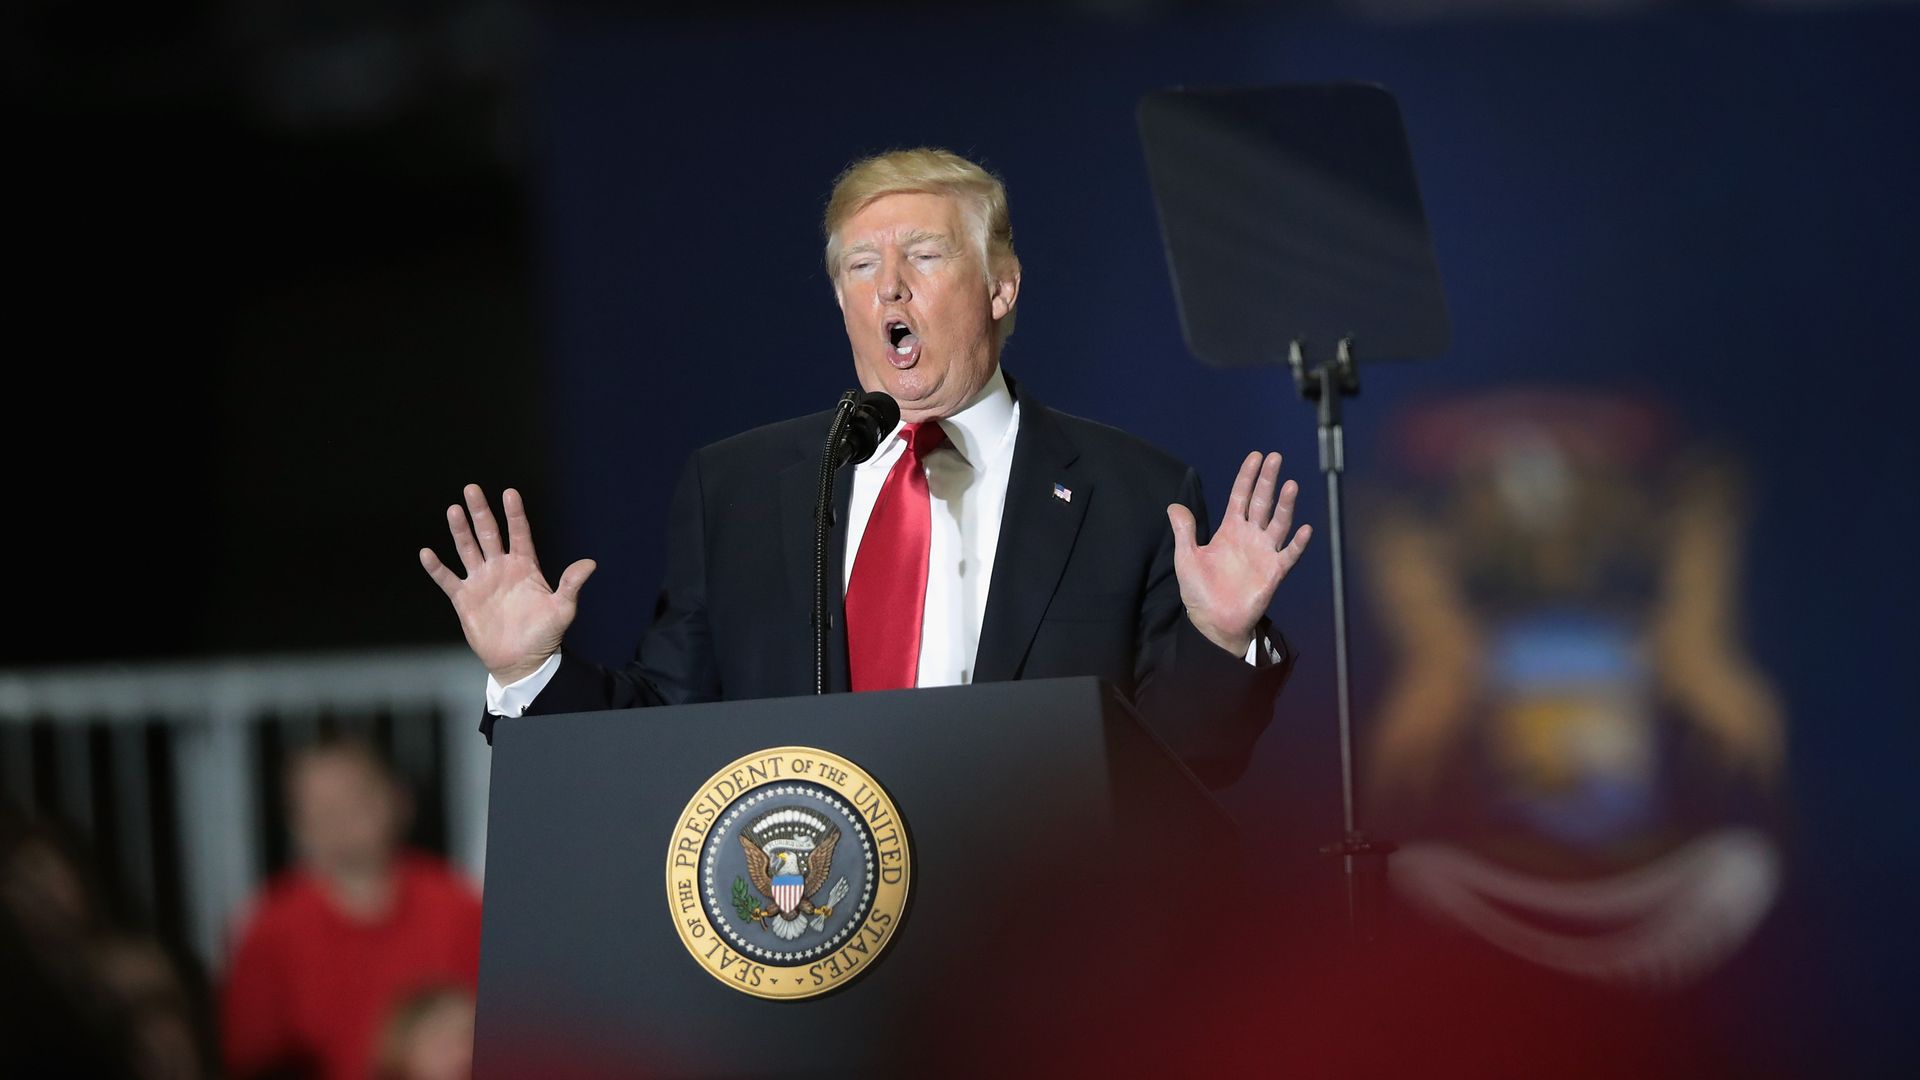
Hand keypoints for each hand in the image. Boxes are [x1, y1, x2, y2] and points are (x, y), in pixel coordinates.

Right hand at [419, 485, 595, 684]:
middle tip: (472, 489)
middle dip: (480, 512)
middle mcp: (501, 568)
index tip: (510, 493)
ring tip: (454, 510)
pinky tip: (427, 553)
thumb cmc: (545, 634)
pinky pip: (448, 580)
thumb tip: (590, 563)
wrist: (523, 660)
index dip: (515, 514)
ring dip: (460, 531)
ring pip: (468, 549)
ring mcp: (481, 581)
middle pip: (488, 534)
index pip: (519, 533)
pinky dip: (437, 568)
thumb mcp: (563, 608)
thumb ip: (571, 584)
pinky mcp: (465, 599)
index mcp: (525, 566)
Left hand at [1167, 452, 1312, 656]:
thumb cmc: (1200, 590)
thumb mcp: (1186, 557)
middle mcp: (1250, 536)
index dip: (1247, 477)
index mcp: (1230, 529)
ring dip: (1285, 505)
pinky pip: (1289, 554)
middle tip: (1276, 458)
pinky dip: (1297, 543)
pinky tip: (1305, 529)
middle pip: (1262, 502)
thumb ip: (1184, 532)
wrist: (1213, 621)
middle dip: (1268, 480)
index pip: (1241, 496)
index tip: (1256, 456)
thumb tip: (1173, 506)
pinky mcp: (1274, 572)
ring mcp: (1264, 552)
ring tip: (1291, 485)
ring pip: (1278, 523)